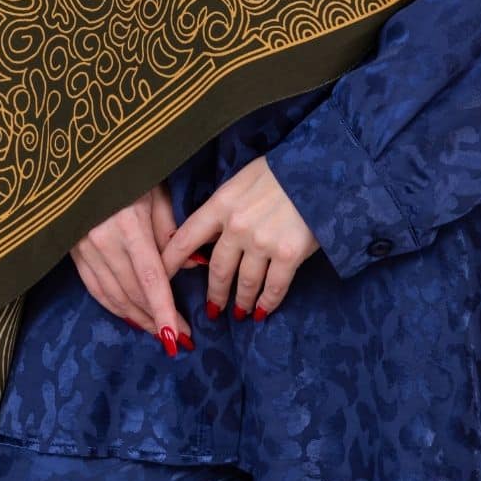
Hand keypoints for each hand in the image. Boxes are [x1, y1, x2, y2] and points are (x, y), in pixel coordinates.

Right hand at [68, 181, 204, 353]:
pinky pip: (95, 288)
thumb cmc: (129, 169)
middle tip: (180, 336)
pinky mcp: (73, 252)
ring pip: (113, 296)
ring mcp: (84, 248)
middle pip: (132, 293)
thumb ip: (171, 230)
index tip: (178, 337)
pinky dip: (113, 306)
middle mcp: (103, 241)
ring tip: (159, 332)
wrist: (83, 156)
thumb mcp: (156, 191)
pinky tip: (130, 316)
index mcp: (128, 224)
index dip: (163, 310)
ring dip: (137, 317)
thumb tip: (191, 266)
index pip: (150, 278)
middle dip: (156, 318)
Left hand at [158, 155, 319, 318]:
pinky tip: (264, 310)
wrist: (319, 168)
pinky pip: (273, 287)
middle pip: (217, 269)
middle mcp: (237, 225)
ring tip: (240, 312)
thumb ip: (225, 205)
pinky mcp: (288, 254)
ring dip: (241, 301)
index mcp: (222, 202)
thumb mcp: (244, 178)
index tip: (160, 277)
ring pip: (244, 282)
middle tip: (212, 308)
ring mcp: (262, 241)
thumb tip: (209, 231)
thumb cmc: (281, 170)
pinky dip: (268, 302)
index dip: (171, 261)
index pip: (187, 236)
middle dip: (214, 293)